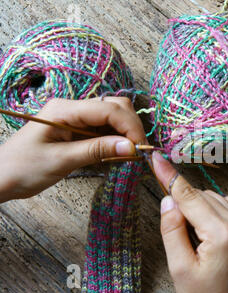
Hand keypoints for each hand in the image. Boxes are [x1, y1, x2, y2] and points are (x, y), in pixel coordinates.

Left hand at [0, 97, 146, 201]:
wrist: (1, 177)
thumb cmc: (23, 168)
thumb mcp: (61, 160)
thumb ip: (96, 150)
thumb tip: (130, 147)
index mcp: (65, 109)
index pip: (108, 108)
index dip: (129, 126)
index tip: (140, 147)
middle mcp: (73, 109)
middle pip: (114, 106)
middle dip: (130, 126)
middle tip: (137, 151)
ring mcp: (76, 119)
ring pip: (112, 118)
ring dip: (125, 134)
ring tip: (129, 155)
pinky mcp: (78, 131)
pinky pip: (104, 130)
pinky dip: (115, 141)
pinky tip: (117, 155)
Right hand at [152, 151, 227, 292]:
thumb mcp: (180, 267)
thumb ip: (172, 230)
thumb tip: (168, 200)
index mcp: (221, 233)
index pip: (189, 195)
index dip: (170, 175)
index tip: (156, 157)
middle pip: (201, 196)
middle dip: (183, 203)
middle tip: (175, 229)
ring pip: (213, 198)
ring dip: (197, 207)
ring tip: (192, 238)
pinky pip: (227, 206)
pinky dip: (212, 209)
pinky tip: (206, 228)